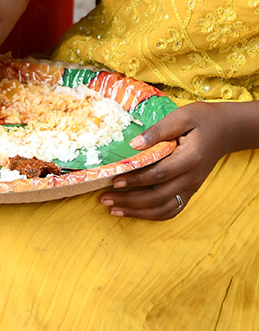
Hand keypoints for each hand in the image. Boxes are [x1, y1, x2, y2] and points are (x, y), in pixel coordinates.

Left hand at [100, 102, 244, 219]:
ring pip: (164, 208)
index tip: (114, 180)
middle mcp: (192, 178)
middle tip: (103, 199)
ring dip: (137, 211)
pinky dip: (152, 214)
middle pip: (158, 196)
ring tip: (113, 209)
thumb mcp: (181, 117)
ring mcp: (192, 187)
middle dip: (129, 200)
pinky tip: (134, 212)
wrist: (226, 130)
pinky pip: (172, 209)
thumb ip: (158, 131)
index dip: (136, 180)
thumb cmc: (201, 119)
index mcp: (190, 159)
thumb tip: (133, 145)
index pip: (159, 174)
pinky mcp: (190, 190)